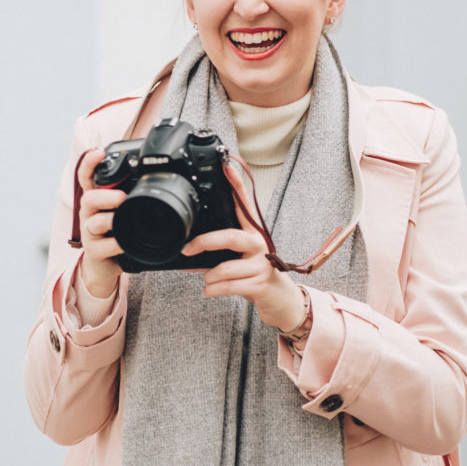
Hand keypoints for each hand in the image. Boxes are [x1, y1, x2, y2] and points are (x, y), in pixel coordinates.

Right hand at [76, 148, 125, 297]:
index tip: (98, 151)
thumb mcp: (121, 212)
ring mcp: (89, 233)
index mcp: (96, 200)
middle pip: (88, 198)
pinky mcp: (93, 251)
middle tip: (122, 198)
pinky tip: (123, 244)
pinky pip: (101, 246)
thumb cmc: (115, 233)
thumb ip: (129, 195)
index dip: (90, 163)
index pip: (86, 177)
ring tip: (120, 220)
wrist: (105, 265)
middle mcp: (89, 214)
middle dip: (105, 196)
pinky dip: (114, 244)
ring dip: (109, 220)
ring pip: (93, 222)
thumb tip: (152, 176)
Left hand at [180, 159, 305, 332]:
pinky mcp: (261, 284)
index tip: (226, 166)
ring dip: (209, 276)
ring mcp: (262, 265)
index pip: (245, 204)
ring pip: (226, 268)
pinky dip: (213, 290)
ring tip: (207, 280)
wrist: (280, 299)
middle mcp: (259, 245)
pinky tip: (209, 291)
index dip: (236, 185)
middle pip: (230, 237)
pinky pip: (229, 286)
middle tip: (187, 249)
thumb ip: (216, 253)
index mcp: (252, 233)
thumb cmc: (254, 273)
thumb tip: (186, 256)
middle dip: (205, 243)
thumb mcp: (237, 258)